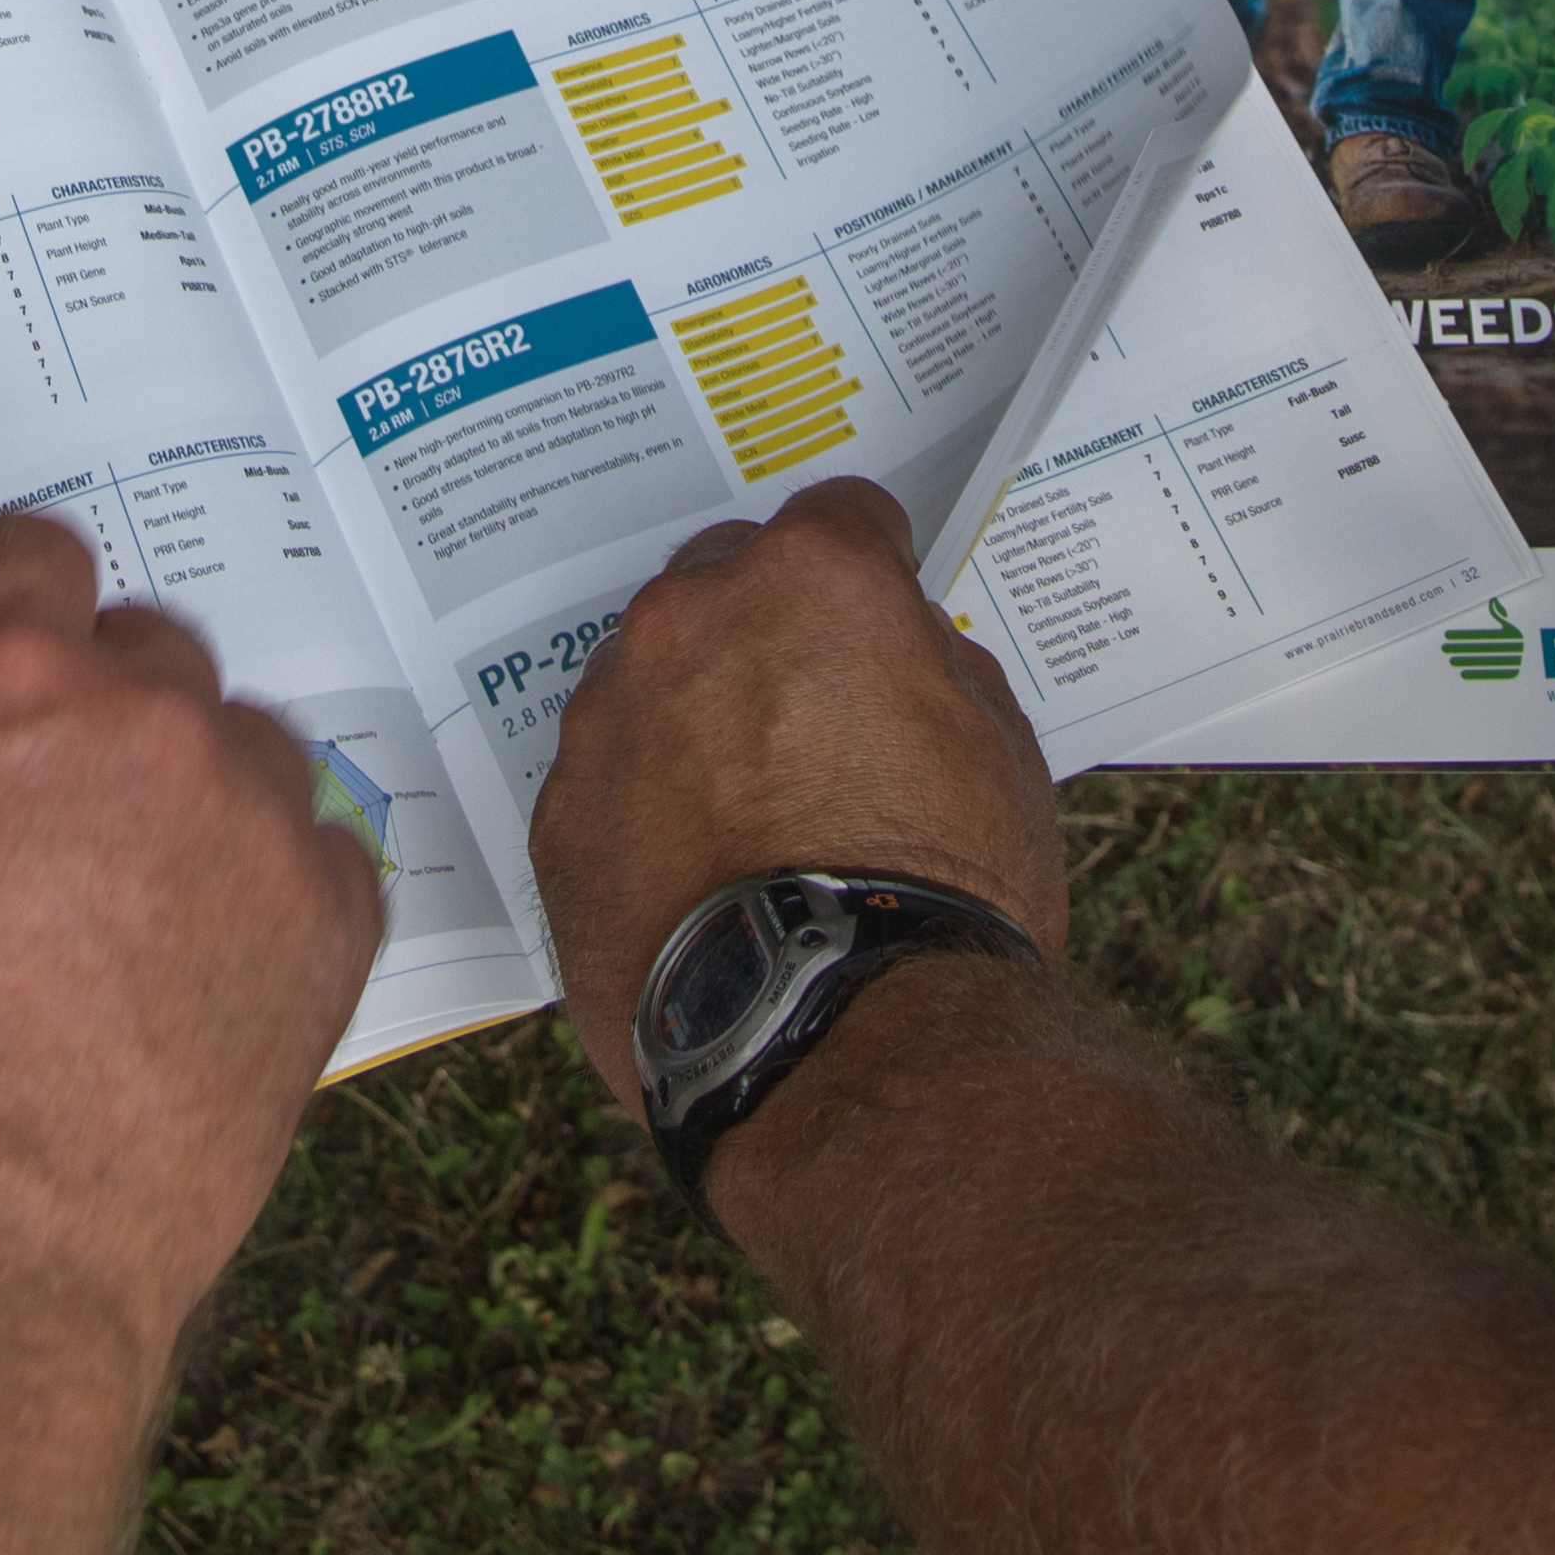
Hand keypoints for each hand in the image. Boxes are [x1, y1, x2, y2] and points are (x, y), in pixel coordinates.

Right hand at [0, 516, 383, 1373]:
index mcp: (0, 680)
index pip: (27, 556)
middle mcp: (146, 721)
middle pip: (139, 651)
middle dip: (85, 711)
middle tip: (25, 835)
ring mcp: (253, 822)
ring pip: (238, 748)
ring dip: (186, 796)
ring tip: (112, 917)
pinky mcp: (328, 931)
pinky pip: (321, 859)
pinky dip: (270, 894)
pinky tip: (195, 972)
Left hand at [529, 478, 1067, 1113]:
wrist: (831, 1036)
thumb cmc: (937, 892)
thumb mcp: (997, 749)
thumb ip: (934, 668)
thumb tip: (903, 660)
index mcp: (811, 579)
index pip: (841, 517)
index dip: (874, 566)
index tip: (882, 612)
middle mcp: (689, 621)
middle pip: (726, 581)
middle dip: (768, 629)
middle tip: (817, 716)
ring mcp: (610, 717)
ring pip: (651, 676)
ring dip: (693, 714)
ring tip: (752, 812)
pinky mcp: (558, 815)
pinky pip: (606, 777)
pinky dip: (643, 803)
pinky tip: (698, 871)